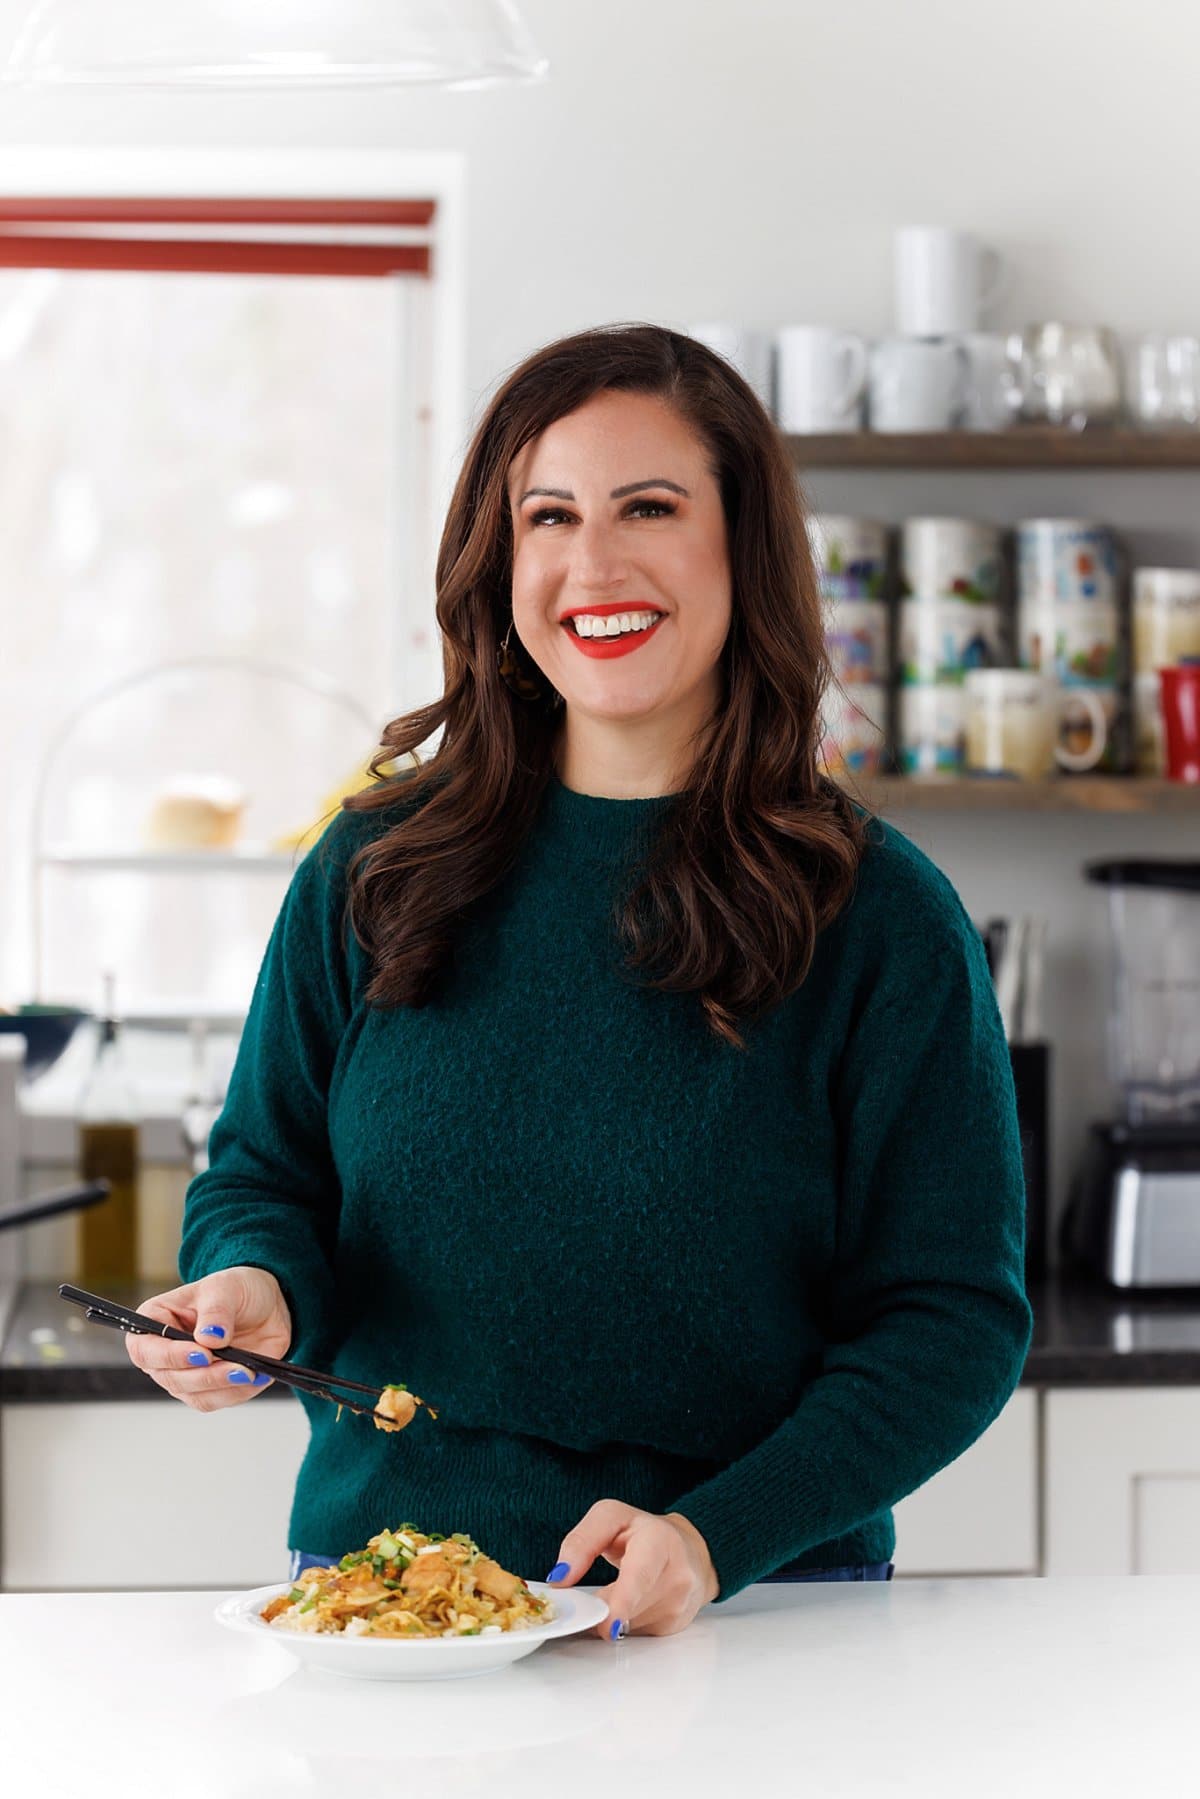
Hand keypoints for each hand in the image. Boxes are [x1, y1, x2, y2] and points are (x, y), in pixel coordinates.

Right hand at [123, 1265, 290, 1411]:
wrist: (265, 1305)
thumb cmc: (235, 1290)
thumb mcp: (225, 1287)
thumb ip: (216, 1311)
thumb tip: (210, 1338)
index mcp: (156, 1320)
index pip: (144, 1348)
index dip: (168, 1356)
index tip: (201, 1353)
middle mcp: (164, 1352)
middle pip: (169, 1378)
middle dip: (204, 1375)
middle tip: (234, 1366)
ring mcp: (185, 1373)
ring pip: (194, 1394)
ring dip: (223, 1386)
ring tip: (248, 1371)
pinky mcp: (208, 1388)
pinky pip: (217, 1400)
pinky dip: (237, 1392)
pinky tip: (255, 1376)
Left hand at [545, 1500, 719, 1639]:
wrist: (692, 1552)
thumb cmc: (644, 1532)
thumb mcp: (611, 1517)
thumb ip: (581, 1541)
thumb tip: (559, 1578)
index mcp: (660, 1540)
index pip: (641, 1575)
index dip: (622, 1601)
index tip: (608, 1625)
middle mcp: (676, 1574)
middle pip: (628, 1606)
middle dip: (602, 1611)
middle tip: (584, 1609)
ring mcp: (679, 1604)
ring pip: (628, 1624)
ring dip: (609, 1617)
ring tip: (608, 1595)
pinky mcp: (674, 1626)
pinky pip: (635, 1633)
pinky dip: (621, 1623)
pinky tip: (625, 1606)